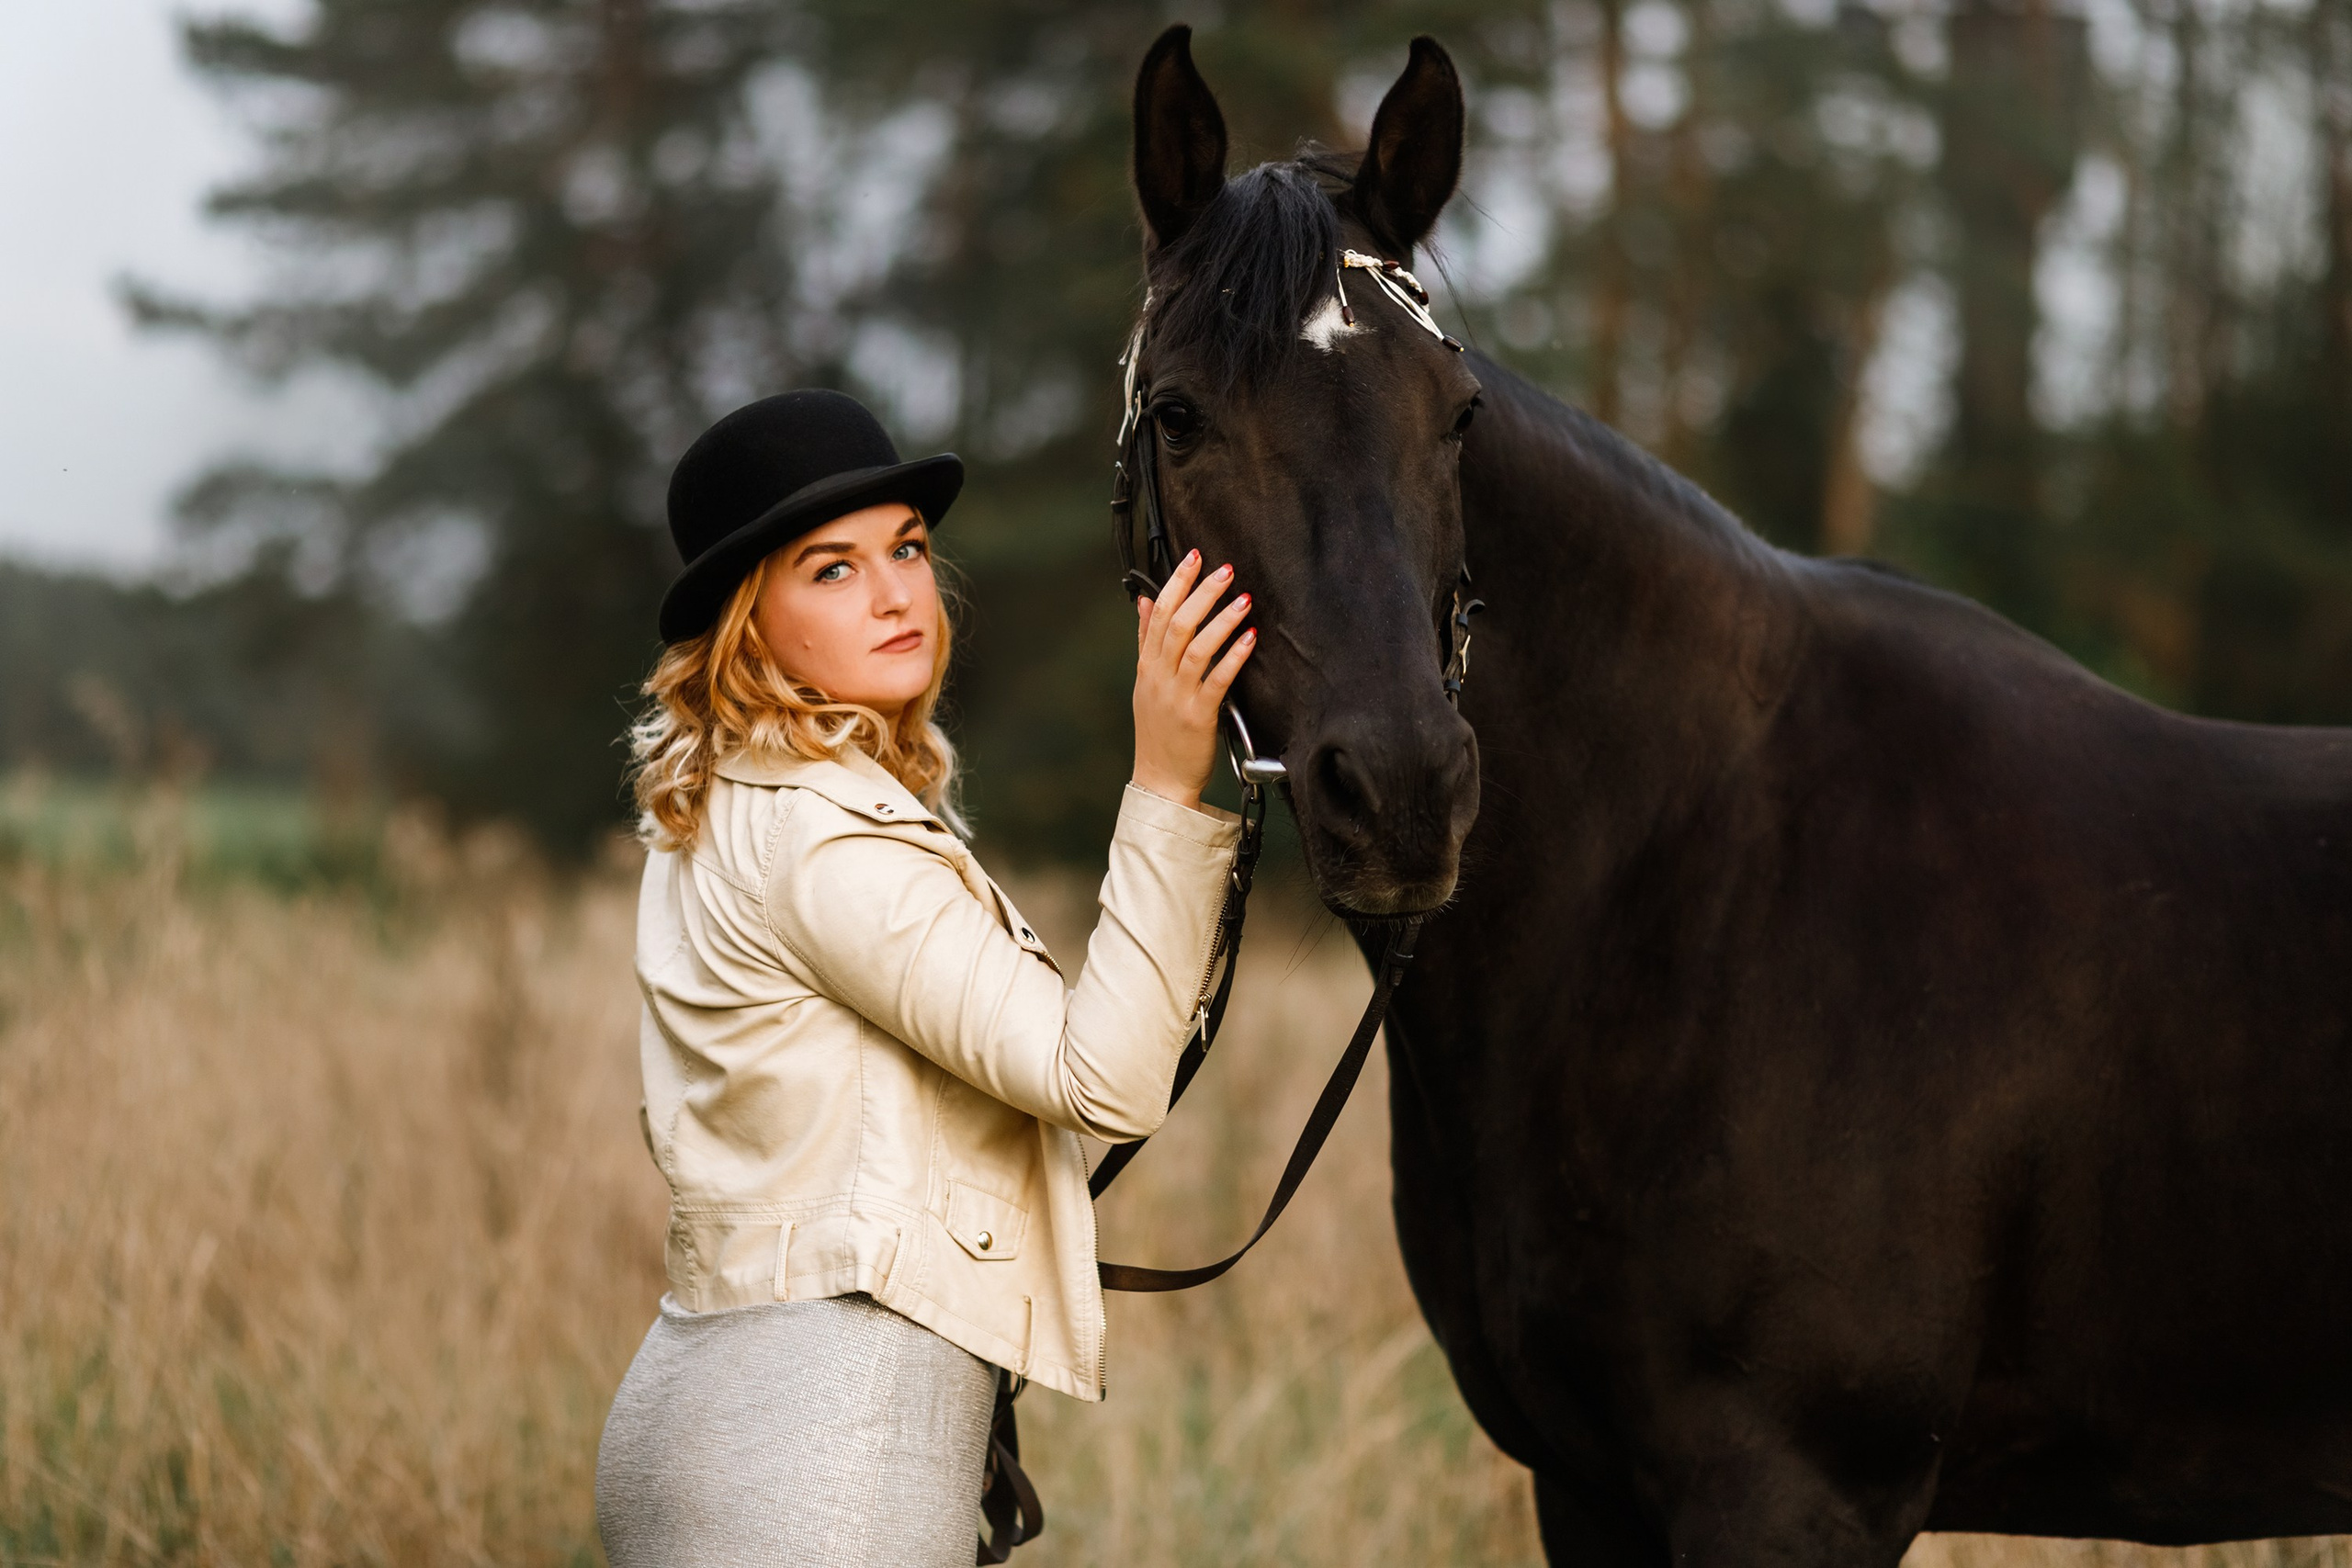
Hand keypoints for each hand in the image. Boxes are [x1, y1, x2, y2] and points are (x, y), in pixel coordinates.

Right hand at [1131, 550, 1255, 810]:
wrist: (1160, 779)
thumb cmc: (1158, 731)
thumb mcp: (1145, 682)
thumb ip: (1146, 640)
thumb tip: (1144, 603)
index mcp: (1148, 666)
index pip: (1158, 614)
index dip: (1176, 583)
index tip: (1194, 558)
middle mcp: (1160, 677)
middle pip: (1177, 624)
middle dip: (1202, 593)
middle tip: (1224, 570)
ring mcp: (1178, 696)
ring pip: (1197, 648)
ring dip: (1221, 620)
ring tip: (1243, 599)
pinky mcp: (1199, 715)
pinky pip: (1217, 680)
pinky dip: (1234, 656)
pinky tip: (1249, 639)